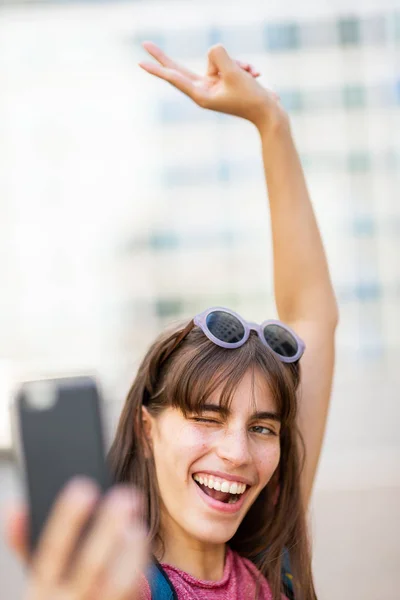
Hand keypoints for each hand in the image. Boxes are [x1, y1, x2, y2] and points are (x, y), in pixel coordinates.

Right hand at [5, 479, 147, 599]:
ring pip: (116, 581)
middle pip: (90, 563)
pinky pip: (131, 588)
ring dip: (129, 548)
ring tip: (136, 519)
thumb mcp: (38, 573)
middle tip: (124, 495)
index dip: (67, 519)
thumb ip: (26, 541)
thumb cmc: (56, 588)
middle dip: (107, 528)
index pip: (52, 549)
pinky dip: (137, 562)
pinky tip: (139, 535)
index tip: (83, 487)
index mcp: (42, 585)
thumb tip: (13, 506)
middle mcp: (68, 598)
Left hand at [139, 42, 283, 129]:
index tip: (140, 62)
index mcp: (201, 94)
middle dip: (164, 57)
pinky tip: (255, 75)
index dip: (158, 67)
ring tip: (249, 77)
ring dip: (237, 64)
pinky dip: (243, 66)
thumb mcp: (235, 72)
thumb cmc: (251, 98)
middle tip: (144, 44)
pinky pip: (229, 62)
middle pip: (179, 69)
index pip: (175, 77)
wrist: (269, 113)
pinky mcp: (223, 81)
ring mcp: (213, 85)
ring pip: (218, 60)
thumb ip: (219, 56)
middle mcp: (203, 90)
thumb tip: (213, 50)